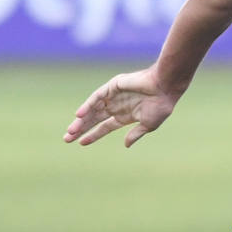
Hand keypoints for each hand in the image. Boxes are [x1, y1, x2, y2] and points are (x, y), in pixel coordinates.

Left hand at [63, 67, 179, 146]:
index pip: (105, 127)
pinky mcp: (113, 86)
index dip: (93, 135)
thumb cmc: (161, 106)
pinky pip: (96, 97)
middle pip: (95, 119)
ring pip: (93, 110)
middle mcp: (117, 106)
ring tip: (70, 131)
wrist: (165, 88)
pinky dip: (87, 105)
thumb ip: (135, 134)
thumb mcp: (148, 125)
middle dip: (81, 129)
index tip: (81, 143)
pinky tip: (79, 115)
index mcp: (125, 116)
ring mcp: (113, 95)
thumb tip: (126, 145)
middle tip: (67, 139)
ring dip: (81, 120)